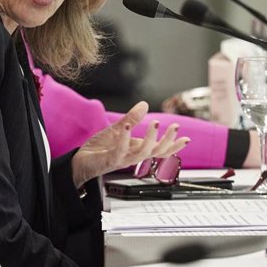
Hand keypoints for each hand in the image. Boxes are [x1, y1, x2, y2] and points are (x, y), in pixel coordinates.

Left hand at [71, 101, 190, 187]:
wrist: (80, 162)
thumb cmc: (98, 149)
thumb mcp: (117, 130)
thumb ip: (131, 118)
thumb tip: (144, 105)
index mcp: (136, 149)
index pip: (159, 150)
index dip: (173, 145)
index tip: (186, 138)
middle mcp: (132, 156)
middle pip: (155, 152)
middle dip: (168, 141)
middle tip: (175, 127)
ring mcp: (121, 159)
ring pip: (142, 153)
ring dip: (150, 138)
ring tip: (156, 124)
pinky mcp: (109, 160)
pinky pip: (120, 151)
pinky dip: (125, 139)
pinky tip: (128, 127)